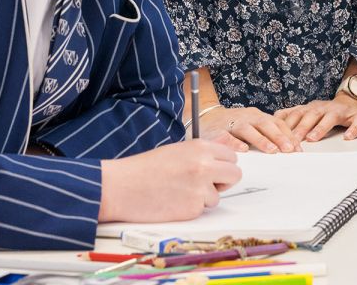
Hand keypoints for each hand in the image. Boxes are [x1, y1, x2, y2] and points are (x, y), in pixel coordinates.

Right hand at [98, 140, 240, 222]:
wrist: (121, 187)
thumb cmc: (145, 168)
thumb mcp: (177, 151)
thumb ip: (203, 153)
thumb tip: (227, 147)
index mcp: (200, 148)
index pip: (232, 157)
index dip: (224, 165)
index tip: (215, 170)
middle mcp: (204, 166)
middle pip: (235, 175)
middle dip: (224, 182)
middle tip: (208, 184)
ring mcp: (200, 188)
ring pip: (217, 196)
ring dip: (204, 198)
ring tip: (179, 192)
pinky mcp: (193, 208)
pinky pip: (202, 210)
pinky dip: (190, 209)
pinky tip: (173, 202)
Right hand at [201, 105, 301, 152]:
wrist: (206, 116)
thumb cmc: (234, 125)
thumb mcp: (253, 126)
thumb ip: (268, 135)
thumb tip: (291, 149)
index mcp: (257, 116)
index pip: (276, 123)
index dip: (288, 135)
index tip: (297, 149)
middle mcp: (246, 117)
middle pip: (265, 124)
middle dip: (278, 137)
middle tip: (289, 149)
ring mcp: (231, 123)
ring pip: (248, 129)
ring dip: (261, 140)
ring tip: (272, 151)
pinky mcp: (217, 131)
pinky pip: (226, 136)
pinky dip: (234, 143)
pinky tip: (243, 150)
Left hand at [276, 93, 356, 142]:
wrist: (355, 104)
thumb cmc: (328, 113)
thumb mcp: (310, 112)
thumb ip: (293, 115)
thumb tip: (273, 118)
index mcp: (312, 108)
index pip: (297, 114)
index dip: (288, 124)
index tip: (278, 136)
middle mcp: (325, 108)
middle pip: (311, 115)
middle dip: (301, 127)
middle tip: (293, 140)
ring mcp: (342, 111)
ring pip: (330, 118)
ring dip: (321, 128)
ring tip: (313, 138)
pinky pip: (356, 122)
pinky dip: (353, 129)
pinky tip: (348, 138)